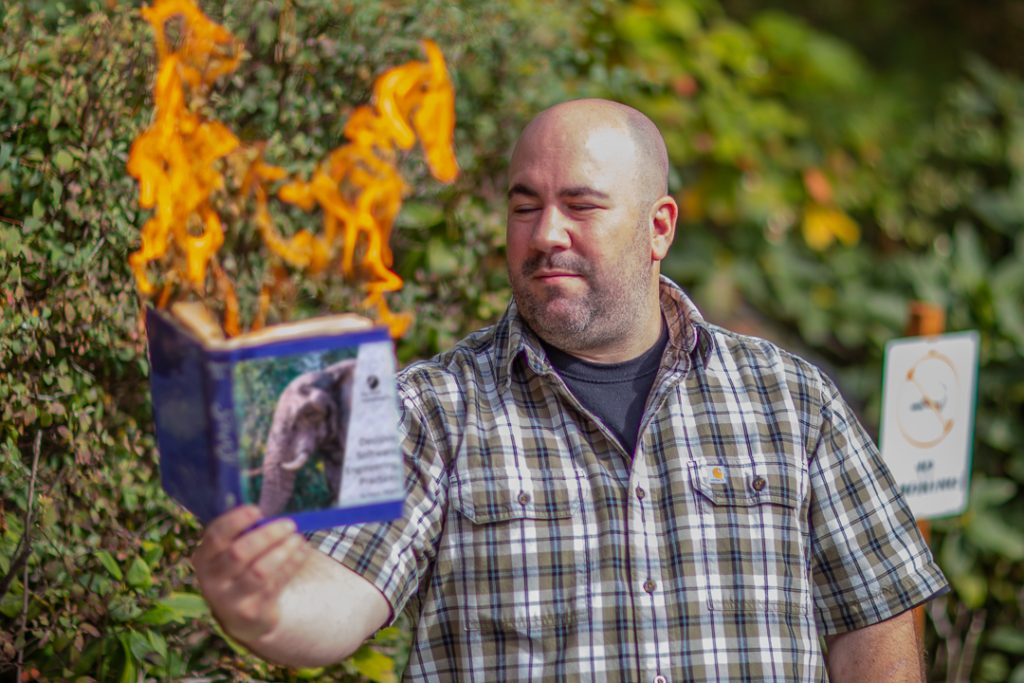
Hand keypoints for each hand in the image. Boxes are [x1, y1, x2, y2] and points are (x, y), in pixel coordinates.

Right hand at [192, 505, 313, 645]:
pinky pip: (275, 584)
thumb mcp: (232, 553)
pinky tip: (302, 552)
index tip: (257, 510)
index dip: (236, 521)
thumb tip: (271, 515)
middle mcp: (211, 580)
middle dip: (267, 535)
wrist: (244, 616)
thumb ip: (244, 535)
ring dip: (283, 551)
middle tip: (289, 524)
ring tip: (297, 538)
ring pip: (260, 571)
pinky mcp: (251, 612)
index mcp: (204, 558)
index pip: (215, 536)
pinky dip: (292, 564)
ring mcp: (230, 599)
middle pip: (239, 553)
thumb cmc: (241, 571)